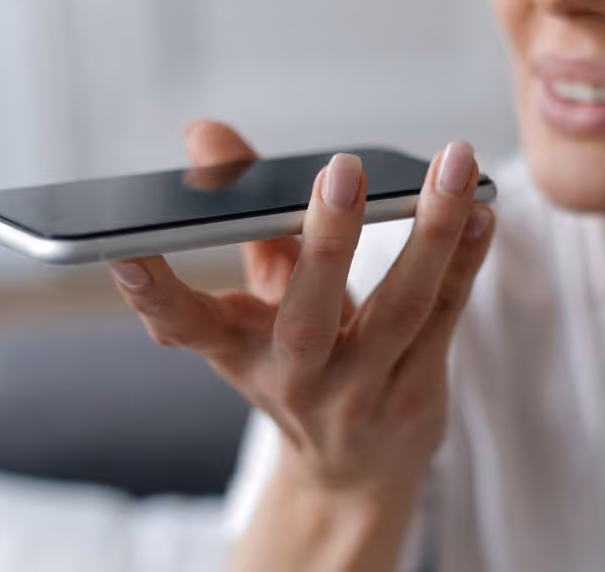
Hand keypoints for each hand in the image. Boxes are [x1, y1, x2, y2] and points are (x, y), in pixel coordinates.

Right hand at [108, 120, 494, 493]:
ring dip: (430, 236)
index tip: (122, 251)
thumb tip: (204, 132)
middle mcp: (297, 380)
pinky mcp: (418, 394)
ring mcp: (362, 394)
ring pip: (400, 311)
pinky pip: (447, 318)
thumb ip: (244, 215)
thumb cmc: (301, 364)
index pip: (184, 326)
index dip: (150, 293)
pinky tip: (482, 209)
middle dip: (326, 243)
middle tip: (340, 170)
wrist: (354, 470)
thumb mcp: (258, 301)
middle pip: (307, 318)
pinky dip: (466, 260)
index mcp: (240, 354)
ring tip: (451, 165)